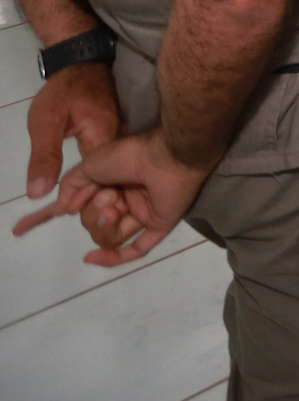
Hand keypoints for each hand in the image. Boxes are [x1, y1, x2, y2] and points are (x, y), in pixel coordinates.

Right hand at [12, 128, 210, 265]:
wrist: (164, 155)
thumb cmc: (128, 155)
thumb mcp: (90, 164)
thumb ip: (71, 186)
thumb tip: (62, 210)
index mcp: (108, 185)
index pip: (78, 206)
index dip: (52, 215)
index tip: (20, 229)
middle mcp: (124, 201)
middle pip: (93, 225)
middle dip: (92, 213)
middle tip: (107, 195)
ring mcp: (141, 214)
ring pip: (109, 237)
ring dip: (105, 223)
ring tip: (115, 204)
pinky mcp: (159, 224)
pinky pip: (136, 249)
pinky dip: (113, 258)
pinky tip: (90, 258)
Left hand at [24, 63, 120, 200]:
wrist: (81, 64)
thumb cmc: (63, 91)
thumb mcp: (45, 123)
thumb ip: (43, 157)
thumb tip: (38, 193)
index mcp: (104, 140)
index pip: (103, 181)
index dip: (87, 201)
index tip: (66, 212)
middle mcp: (119, 143)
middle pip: (111, 181)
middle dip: (91, 201)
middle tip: (61, 214)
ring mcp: (119, 141)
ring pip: (111, 175)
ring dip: (93, 192)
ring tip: (67, 208)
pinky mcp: (114, 139)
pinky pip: (109, 165)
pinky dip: (96, 179)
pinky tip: (82, 190)